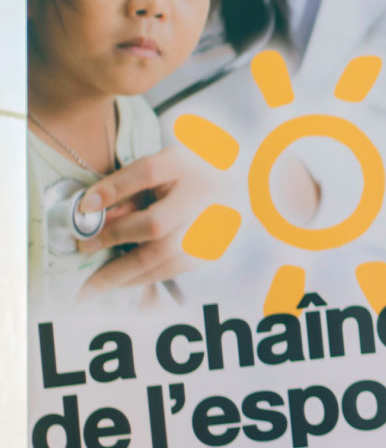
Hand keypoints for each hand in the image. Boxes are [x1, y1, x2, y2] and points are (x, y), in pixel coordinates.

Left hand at [76, 146, 215, 297]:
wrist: (239, 190)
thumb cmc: (189, 177)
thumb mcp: (159, 171)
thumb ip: (130, 190)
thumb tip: (96, 219)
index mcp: (188, 164)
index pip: (149, 172)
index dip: (114, 189)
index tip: (84, 207)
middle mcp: (205, 193)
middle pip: (156, 223)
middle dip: (114, 238)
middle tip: (84, 247)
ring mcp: (214, 224)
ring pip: (164, 255)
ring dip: (124, 271)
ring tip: (95, 283)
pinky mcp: (215, 248)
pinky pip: (175, 268)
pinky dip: (145, 277)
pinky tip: (123, 280)